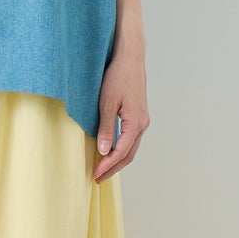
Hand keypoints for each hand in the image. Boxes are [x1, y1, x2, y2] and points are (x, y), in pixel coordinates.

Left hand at [93, 50, 148, 181]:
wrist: (130, 59)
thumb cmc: (118, 77)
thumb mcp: (107, 103)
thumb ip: (105, 128)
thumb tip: (103, 151)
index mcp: (136, 123)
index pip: (121, 152)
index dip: (108, 165)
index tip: (95, 174)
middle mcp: (143, 124)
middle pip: (129, 154)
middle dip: (113, 168)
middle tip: (97, 178)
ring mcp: (143, 120)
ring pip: (131, 148)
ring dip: (117, 160)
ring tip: (102, 169)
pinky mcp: (139, 116)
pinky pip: (131, 139)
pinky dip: (121, 149)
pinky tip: (110, 151)